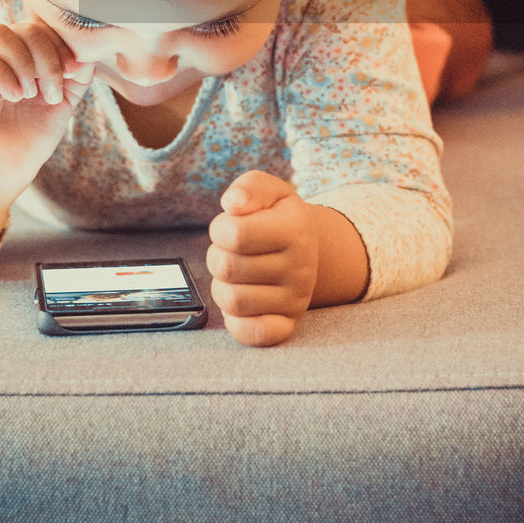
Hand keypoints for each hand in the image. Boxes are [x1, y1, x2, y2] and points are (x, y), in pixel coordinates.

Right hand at [0, 16, 93, 204]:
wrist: (1, 173)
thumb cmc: (29, 138)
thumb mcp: (62, 103)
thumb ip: (76, 77)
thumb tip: (86, 53)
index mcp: (23, 55)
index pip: (41, 26)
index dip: (61, 42)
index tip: (74, 70)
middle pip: (23, 27)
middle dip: (47, 56)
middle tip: (52, 90)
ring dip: (24, 62)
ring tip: (30, 93)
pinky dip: (3, 75)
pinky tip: (14, 96)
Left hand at [207, 170, 319, 346]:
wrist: (307, 248)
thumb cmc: (277, 216)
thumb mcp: (270, 190)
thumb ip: (249, 187)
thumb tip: (233, 204)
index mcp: (296, 228)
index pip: (235, 234)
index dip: (220, 228)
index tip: (229, 227)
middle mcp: (301, 267)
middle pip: (227, 268)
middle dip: (216, 256)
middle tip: (230, 252)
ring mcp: (296, 299)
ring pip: (232, 301)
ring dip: (221, 286)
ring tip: (236, 275)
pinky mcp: (288, 324)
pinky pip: (252, 334)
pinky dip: (236, 321)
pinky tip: (240, 303)